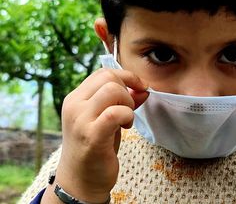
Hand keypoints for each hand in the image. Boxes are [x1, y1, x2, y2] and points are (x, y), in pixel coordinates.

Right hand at [55, 68, 147, 202]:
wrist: (81, 180)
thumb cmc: (96, 147)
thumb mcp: (108, 118)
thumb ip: (123, 101)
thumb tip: (143, 88)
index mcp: (76, 98)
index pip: (102, 72)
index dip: (126, 76)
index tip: (139, 87)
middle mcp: (74, 105)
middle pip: (108, 77)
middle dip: (127, 89)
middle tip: (129, 108)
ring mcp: (80, 120)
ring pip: (112, 90)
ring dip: (127, 103)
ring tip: (126, 119)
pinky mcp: (92, 135)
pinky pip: (116, 113)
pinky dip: (127, 116)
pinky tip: (125, 127)